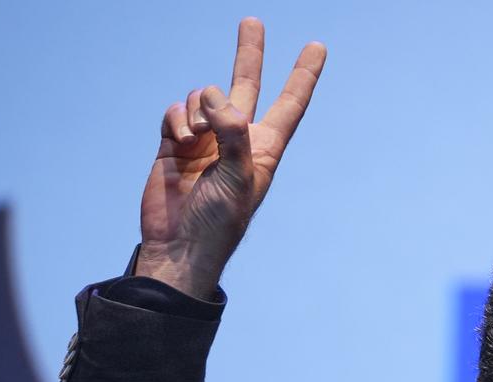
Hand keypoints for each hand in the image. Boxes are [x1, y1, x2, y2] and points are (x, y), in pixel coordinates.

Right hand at [137, 17, 325, 298]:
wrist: (178, 246)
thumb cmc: (219, 222)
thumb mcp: (239, 179)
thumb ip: (234, 133)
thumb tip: (217, 98)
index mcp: (264, 148)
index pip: (289, 104)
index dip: (303, 75)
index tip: (317, 47)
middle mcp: (236, 139)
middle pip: (245, 85)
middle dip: (248, 54)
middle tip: (252, 21)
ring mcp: (204, 140)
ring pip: (203, 97)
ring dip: (200, 108)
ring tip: (198, 139)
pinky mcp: (175, 143)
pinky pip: (177, 111)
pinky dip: (178, 119)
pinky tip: (180, 141)